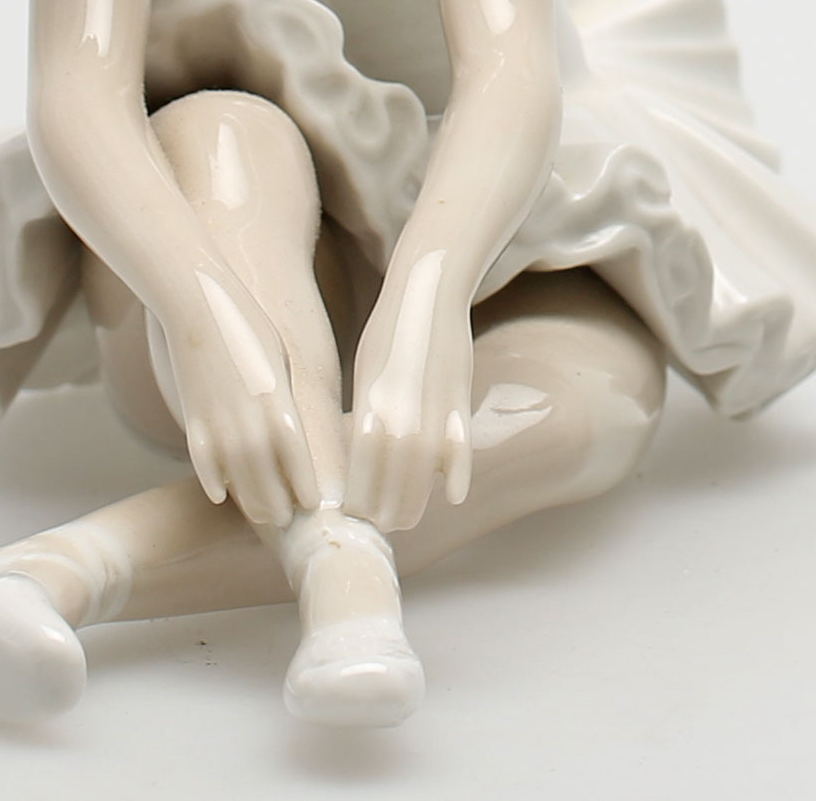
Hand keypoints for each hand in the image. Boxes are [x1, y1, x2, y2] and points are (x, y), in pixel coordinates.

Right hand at [160, 279, 318, 526]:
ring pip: (238, 480)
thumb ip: (285, 401)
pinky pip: (205, 464)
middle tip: (291, 522)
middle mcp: (250, 423)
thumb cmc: (250, 327)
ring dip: (251, 501)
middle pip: (267, 481)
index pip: (297, 463)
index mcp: (279, 406)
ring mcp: (217, 426)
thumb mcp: (280, 362)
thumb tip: (293, 432)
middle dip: (280, 504)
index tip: (317, 506)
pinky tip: (223, 496)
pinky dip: (215, 481)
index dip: (306, 488)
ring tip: (265, 517)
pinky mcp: (193, 421)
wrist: (199, 306)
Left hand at [345, 260, 475, 531]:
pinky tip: (453, 494)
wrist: (427, 291)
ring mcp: (432, 410)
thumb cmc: (388, 332)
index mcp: (367, 408)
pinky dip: (456, 475)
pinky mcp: (459, 400)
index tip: (356, 517)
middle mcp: (398, 416)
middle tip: (383, 524)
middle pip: (391, 487)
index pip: (359, 478)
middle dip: (385, 513)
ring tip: (408, 518)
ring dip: (416, 503)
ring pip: (424, 477)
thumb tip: (359, 458)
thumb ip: (365, 418)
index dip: (357, 504)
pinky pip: (459, 450)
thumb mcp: (364, 374)